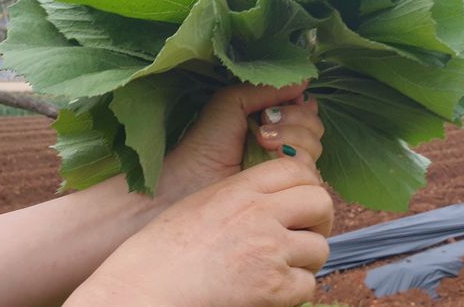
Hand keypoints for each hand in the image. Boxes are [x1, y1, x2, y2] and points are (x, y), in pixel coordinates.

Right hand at [64, 154, 333, 306]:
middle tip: (303, 237)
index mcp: (239, 189)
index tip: (300, 205)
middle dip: (319, 222)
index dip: (306, 187)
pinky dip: (293, 292)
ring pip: (319, 248)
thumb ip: (241, 198)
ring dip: (305, 262)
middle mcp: (259, 213)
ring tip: (279, 270)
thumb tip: (278, 203)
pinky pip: (307, 285)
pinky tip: (267, 293)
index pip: (298, 170)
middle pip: (321, 202)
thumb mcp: (200, 205)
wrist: (142, 291)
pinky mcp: (272, 287)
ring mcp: (269, 249)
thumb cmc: (160, 253)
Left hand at [163, 82, 323, 198]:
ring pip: (315, 148)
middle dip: (294, 121)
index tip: (272, 108)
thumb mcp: (233, 102)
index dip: (297, 105)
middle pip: (315, 127)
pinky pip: (310, 171)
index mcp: (272, 122)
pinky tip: (269, 157)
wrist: (193, 180)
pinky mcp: (288, 192)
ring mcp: (286, 170)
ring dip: (290, 138)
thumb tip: (304, 79)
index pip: (305, 109)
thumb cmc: (206, 142)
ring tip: (261, 141)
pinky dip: (292, 157)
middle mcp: (284, 144)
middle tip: (264, 124)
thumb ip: (267, 89)